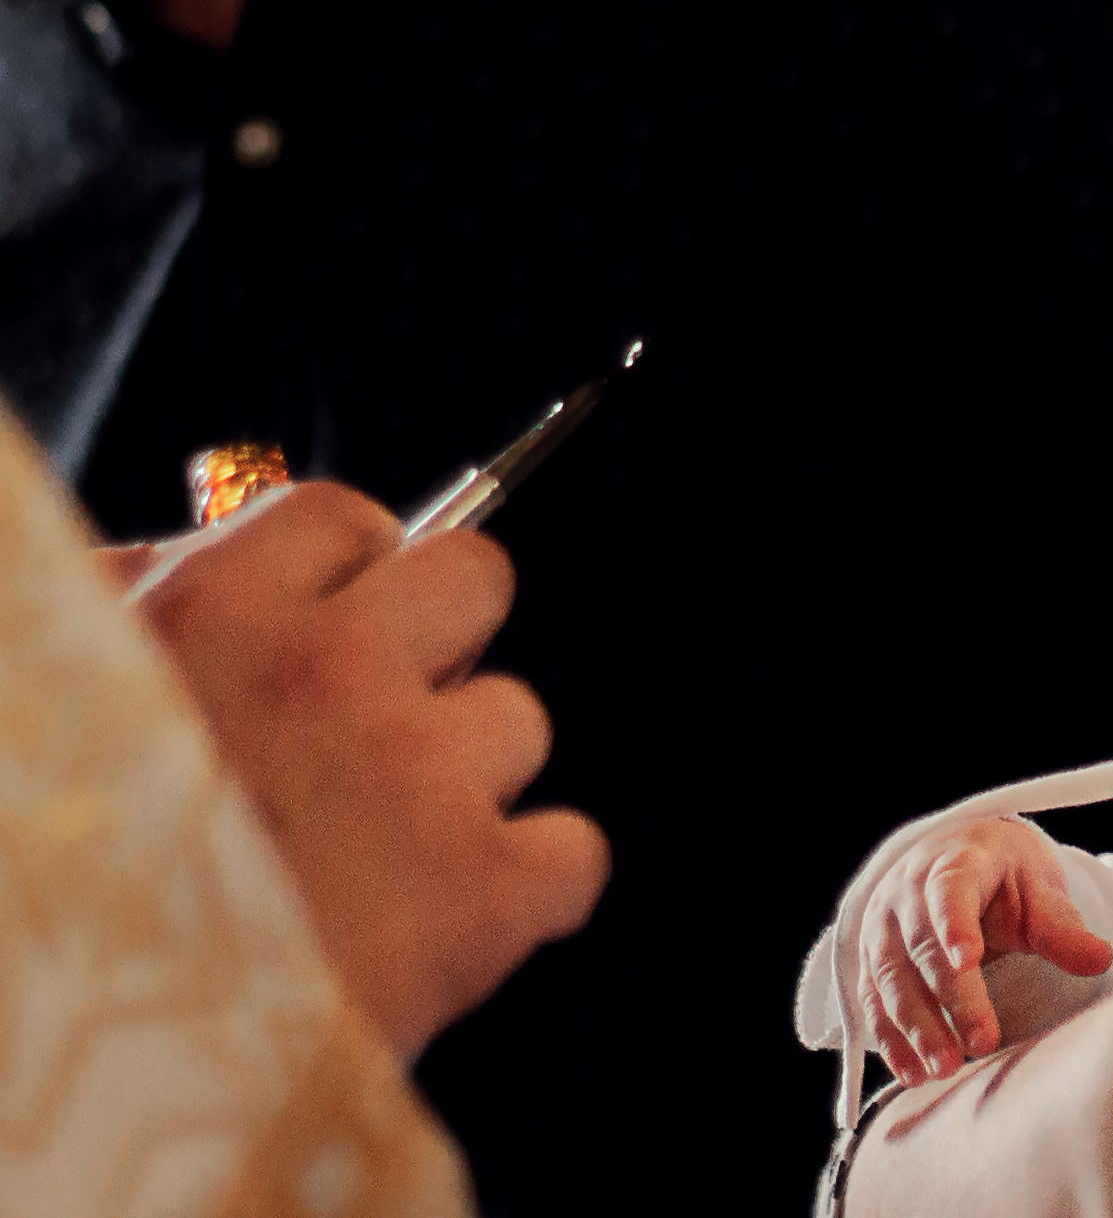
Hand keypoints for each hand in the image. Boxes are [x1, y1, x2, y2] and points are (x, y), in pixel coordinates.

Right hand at [124, 482, 609, 1055]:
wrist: (98, 1066)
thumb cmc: (77, 875)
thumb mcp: (68, 700)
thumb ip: (136, 605)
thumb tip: (192, 543)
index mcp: (215, 617)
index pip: (344, 516)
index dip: (348, 574)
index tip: (332, 629)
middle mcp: (332, 674)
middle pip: (476, 577)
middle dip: (443, 643)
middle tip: (380, 725)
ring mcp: (420, 778)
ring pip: (518, 719)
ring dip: (466, 782)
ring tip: (370, 861)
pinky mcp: (486, 890)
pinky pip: (574, 849)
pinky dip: (528, 890)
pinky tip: (448, 923)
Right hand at [859, 817, 1112, 1083]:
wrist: (957, 857)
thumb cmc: (1006, 876)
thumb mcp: (1039, 888)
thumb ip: (1062, 926)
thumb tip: (1101, 959)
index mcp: (955, 862)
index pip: (949, 890)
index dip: (954, 924)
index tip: (968, 960)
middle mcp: (908, 892)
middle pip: (922, 946)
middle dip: (951, 998)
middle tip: (982, 1043)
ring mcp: (884, 927)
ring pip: (891, 979)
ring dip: (916, 1027)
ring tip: (946, 1069)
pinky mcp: (874, 961)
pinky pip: (874, 1001)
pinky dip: (891, 1039)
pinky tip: (914, 1074)